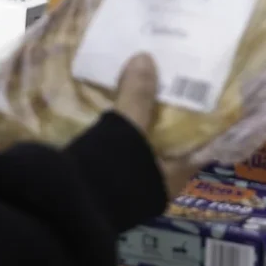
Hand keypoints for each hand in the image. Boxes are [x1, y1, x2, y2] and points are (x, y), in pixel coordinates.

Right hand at [109, 54, 193, 197]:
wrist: (65, 207)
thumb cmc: (112, 172)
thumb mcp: (130, 129)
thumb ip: (138, 95)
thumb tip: (146, 58)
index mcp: (174, 176)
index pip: (198, 146)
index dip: (199, 118)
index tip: (198, 88)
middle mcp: (155, 184)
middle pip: (167, 142)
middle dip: (163, 114)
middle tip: (163, 79)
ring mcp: (129, 184)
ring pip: (142, 146)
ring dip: (138, 122)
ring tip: (135, 87)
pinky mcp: (104, 182)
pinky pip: (118, 151)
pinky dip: (117, 132)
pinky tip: (109, 109)